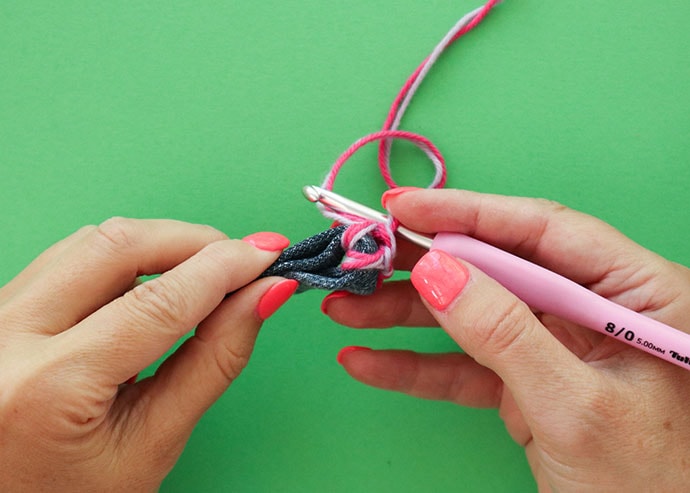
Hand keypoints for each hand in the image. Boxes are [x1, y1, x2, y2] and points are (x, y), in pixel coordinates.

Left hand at [0, 218, 295, 491]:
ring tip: (204, 276)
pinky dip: (125, 259)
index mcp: (48, 387)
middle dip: (194, 241)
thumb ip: (214, 361)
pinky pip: (69, 257)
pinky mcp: (0, 308)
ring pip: (92, 241)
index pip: (158, 302)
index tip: (269, 253)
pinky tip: (154, 285)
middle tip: (243, 259)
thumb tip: (262, 296)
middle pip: (118, 246)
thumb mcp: (153, 443)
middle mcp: (6, 338)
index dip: (225, 268)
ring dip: (161, 245)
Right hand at [322, 189, 689, 490]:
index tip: (401, 208)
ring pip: (470, 312)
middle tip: (360, 254)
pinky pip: (465, 365)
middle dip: (421, 261)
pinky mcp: (527, 382)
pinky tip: (366, 362)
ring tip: (344, 308)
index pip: (540, 230)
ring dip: (403, 312)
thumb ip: (506, 333)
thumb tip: (436, 271)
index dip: (464, 212)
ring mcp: (555, 345)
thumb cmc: (653, 484)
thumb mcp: (576, 405)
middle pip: (495, 265)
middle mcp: (592, 307)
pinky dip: (416, 366)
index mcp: (635, 290)